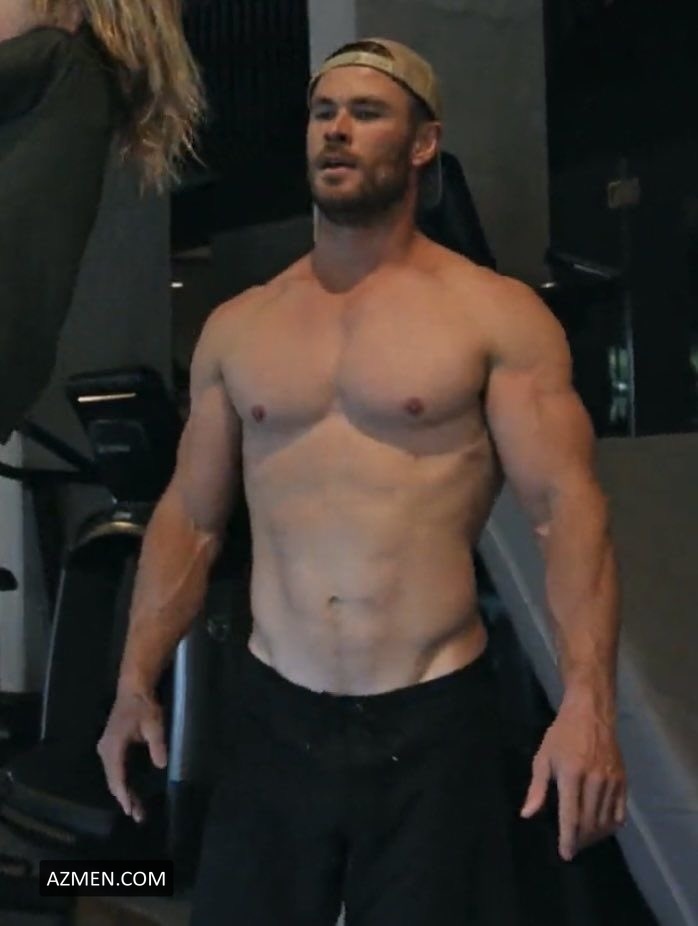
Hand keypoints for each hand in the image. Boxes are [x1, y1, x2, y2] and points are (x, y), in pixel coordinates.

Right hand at [96, 691, 167, 822]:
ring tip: (136, 809)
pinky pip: (116, 770)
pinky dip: (123, 782)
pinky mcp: (111, 747)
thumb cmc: (143, 705)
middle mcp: (105, 750)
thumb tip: (161, 765)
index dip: (124, 794)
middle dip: (124, 798)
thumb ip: (157, 744)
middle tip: (137, 816)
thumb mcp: (153, 723)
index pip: (117, 776)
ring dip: (124, 792)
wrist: (133, 689)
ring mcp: (106, 748)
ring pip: (114, 776)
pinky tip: (132, 792)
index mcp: (113, 746)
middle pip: (113, 780)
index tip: (130, 809)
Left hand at [520, 692, 626, 860]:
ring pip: (605, 820)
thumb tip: (527, 814)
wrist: (591, 713)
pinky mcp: (623, 780)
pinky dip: (611, 825)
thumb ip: (537, 788)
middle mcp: (594, 780)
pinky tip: (601, 827)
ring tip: (584, 839)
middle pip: (590, 822)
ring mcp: (611, 780)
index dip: (568, 839)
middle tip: (573, 847)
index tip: (566, 854)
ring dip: (595, 836)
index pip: (571, 816)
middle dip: (581, 840)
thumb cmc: (562, 734)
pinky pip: (620, 812)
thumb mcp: (543, 757)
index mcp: (572, 774)